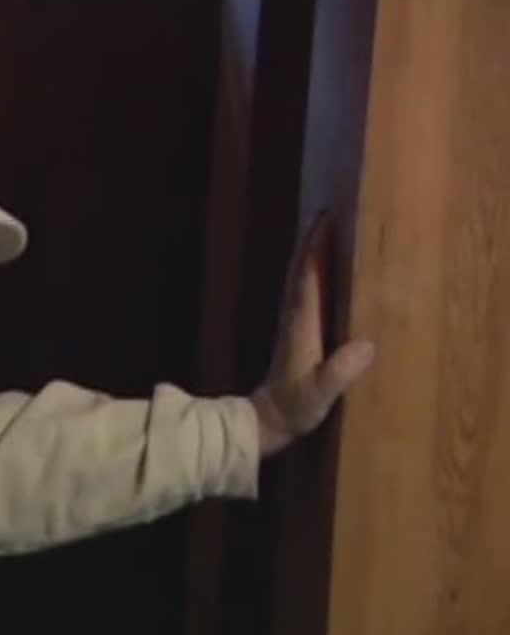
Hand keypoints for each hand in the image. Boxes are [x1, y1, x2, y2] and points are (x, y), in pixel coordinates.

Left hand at [251, 211, 375, 457]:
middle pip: (300, 270)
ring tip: (327, 232)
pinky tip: (323, 271)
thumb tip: (366, 346)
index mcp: (301, 324)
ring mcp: (293, 323)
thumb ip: (339, 372)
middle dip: (312, 242)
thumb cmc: (295, 407)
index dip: (315, 249)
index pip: (307, 278)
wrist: (269, 420)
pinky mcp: (296, 332)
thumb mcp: (320, 393)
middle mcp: (294, 316)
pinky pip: (304, 292)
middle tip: (326, 213)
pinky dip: (312, 273)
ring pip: (300, 279)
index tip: (325, 221)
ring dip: (311, 254)